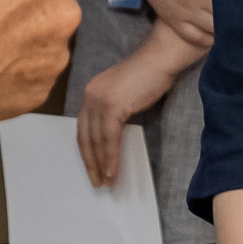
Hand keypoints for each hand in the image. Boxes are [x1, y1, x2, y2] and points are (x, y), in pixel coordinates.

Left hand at [78, 50, 180, 186]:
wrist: (159, 60)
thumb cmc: (148, 77)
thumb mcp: (123, 97)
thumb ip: (113, 113)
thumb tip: (112, 141)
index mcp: (91, 94)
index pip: (83, 128)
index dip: (87, 151)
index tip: (93, 170)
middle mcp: (90, 96)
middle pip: (85, 136)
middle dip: (91, 162)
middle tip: (97, 182)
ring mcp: (99, 100)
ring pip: (96, 140)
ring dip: (102, 164)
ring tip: (107, 182)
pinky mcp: (112, 106)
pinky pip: (109, 139)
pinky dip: (111, 158)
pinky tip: (114, 171)